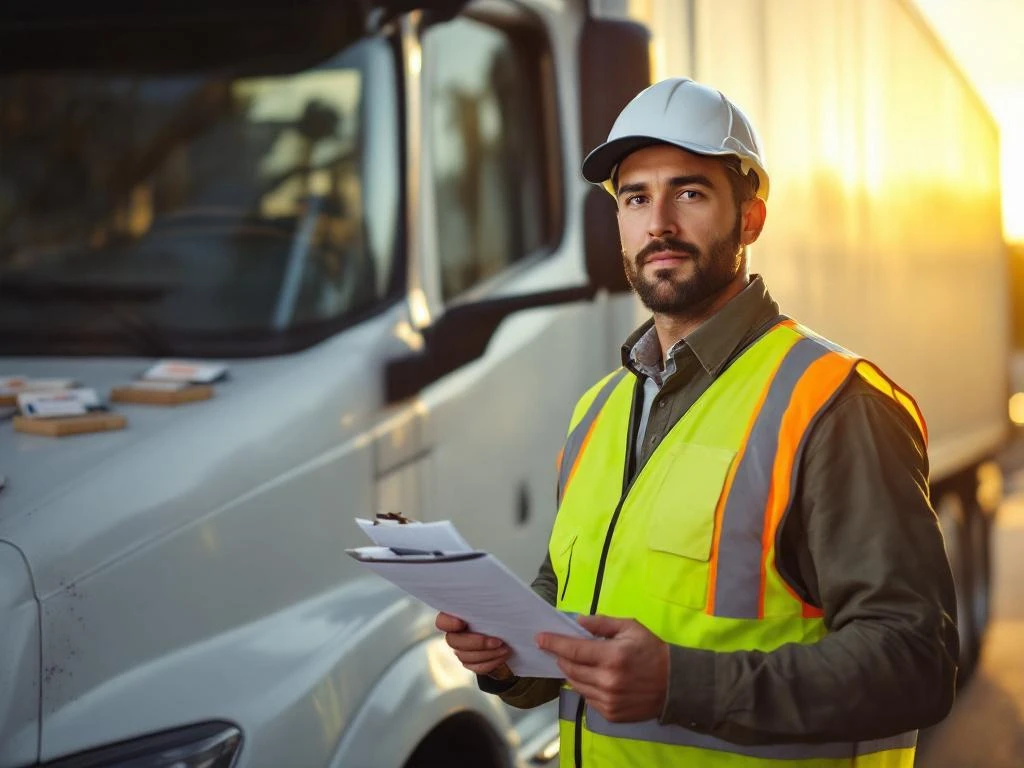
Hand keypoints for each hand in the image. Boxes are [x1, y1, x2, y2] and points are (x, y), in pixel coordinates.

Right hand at [435, 612, 512, 678]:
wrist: (508, 635)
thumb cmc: (500, 616)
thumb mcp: (494, 609)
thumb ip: (487, 607)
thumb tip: (494, 602)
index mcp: (456, 616)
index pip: (442, 621)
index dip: (448, 623)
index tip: (462, 623)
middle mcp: (455, 634)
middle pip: (453, 642)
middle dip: (477, 643)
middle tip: (497, 641)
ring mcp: (460, 649)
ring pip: (465, 657)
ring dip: (488, 654)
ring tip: (505, 648)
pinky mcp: (470, 662)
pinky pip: (476, 667)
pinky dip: (491, 662)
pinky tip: (503, 655)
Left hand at [537, 615, 667, 721]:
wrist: (675, 684)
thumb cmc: (652, 651)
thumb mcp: (631, 628)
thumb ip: (603, 623)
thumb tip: (579, 621)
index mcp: (612, 656)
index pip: (573, 650)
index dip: (554, 643)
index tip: (540, 638)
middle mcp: (608, 681)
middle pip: (570, 669)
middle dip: (559, 657)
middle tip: (554, 649)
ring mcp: (609, 700)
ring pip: (577, 685)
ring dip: (570, 673)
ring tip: (570, 662)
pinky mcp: (611, 714)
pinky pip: (588, 699)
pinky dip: (584, 687)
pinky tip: (589, 678)